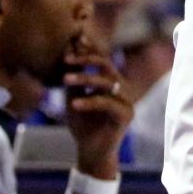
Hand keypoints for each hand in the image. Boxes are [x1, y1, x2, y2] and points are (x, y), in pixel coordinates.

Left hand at [63, 42, 132, 177]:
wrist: (91, 153)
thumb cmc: (83, 126)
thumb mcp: (74, 99)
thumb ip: (74, 81)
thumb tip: (66, 55)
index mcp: (112, 83)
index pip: (102, 60)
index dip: (90, 50)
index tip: (75, 40)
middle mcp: (122, 88)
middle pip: (107, 66)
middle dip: (87, 60)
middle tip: (67, 58)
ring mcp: (126, 101)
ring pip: (106, 82)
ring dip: (85, 78)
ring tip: (66, 79)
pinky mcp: (126, 115)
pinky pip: (107, 103)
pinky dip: (90, 102)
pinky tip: (73, 105)